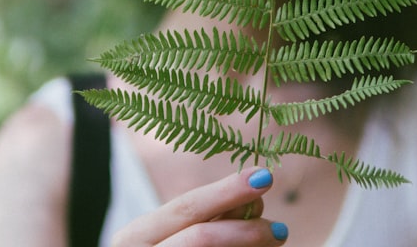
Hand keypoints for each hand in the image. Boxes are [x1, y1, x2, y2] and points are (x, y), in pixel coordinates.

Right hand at [110, 168, 289, 246]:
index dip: (227, 191)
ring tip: (275, 242)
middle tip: (281, 230)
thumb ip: (207, 219)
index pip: (187, 207)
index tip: (263, 177)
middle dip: (245, 230)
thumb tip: (254, 200)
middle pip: (200, 239)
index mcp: (135, 236)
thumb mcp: (171, 236)